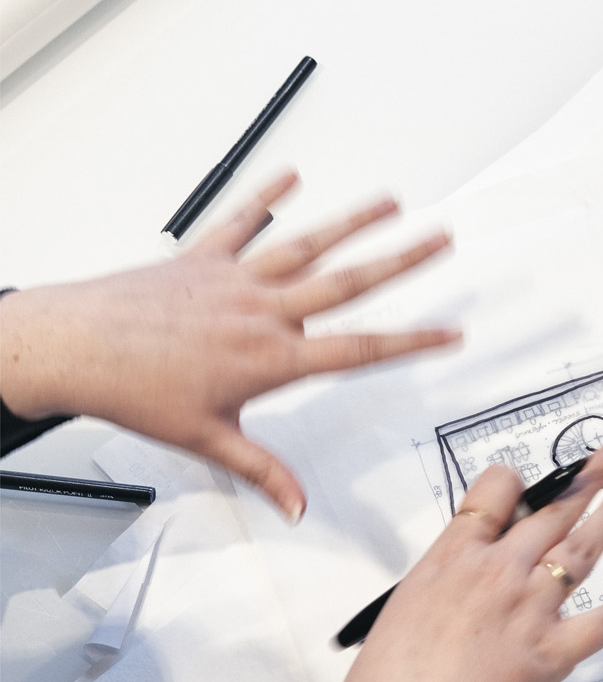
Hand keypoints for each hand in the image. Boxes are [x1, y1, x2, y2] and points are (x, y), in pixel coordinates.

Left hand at [0, 172, 456, 517]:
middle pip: (349, 282)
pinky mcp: (202, 257)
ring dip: (353, 221)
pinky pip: (242, 221)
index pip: (360, 350)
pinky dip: (268, 196)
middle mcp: (262, 311)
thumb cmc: (133, 393)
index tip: (451, 333)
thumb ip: (262, 470)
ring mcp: (235, 279)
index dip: (413, 342)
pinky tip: (292, 176)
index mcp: (272, 359)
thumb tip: (297, 505)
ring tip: (390, 201)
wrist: (73, 349)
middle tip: (442, 239)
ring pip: (307, 245)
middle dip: (403, 260)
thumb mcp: (207, 440)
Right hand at [296, 440, 602, 681]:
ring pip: (581, 547)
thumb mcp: (404, 604)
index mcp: (454, 556)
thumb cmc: (390, 679)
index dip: (512, 481)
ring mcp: (532, 607)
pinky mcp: (556, 649)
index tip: (522, 484)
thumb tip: (469, 572)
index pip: (495, 492)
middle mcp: (499, 571)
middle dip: (586, 476)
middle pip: (550, 510)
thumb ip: (447, 580)